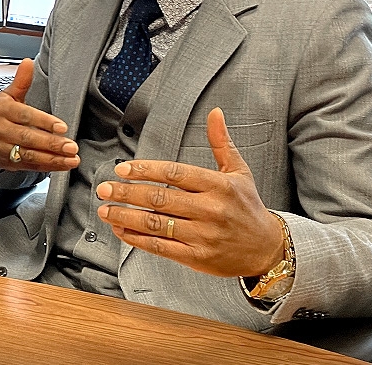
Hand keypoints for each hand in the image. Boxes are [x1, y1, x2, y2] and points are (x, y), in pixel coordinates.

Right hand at [0, 58, 80, 171]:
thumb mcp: (7, 96)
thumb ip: (21, 82)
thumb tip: (28, 62)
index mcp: (1, 110)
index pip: (25, 116)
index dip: (44, 122)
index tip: (62, 127)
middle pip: (27, 138)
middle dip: (51, 143)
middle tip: (71, 146)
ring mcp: (2, 149)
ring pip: (29, 155)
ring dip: (52, 159)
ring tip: (72, 159)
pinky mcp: (7, 163)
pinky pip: (29, 166)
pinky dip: (48, 167)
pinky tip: (63, 165)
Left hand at [95, 107, 284, 277]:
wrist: (267, 249)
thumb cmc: (248, 207)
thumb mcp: (239, 172)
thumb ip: (221, 143)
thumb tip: (215, 113)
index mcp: (219, 185)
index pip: (175, 173)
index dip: (146, 170)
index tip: (122, 169)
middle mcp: (211, 210)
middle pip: (161, 198)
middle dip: (127, 192)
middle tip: (104, 188)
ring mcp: (203, 235)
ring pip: (157, 224)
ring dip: (126, 217)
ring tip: (105, 210)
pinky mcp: (198, 258)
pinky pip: (161, 248)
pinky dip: (137, 239)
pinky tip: (121, 231)